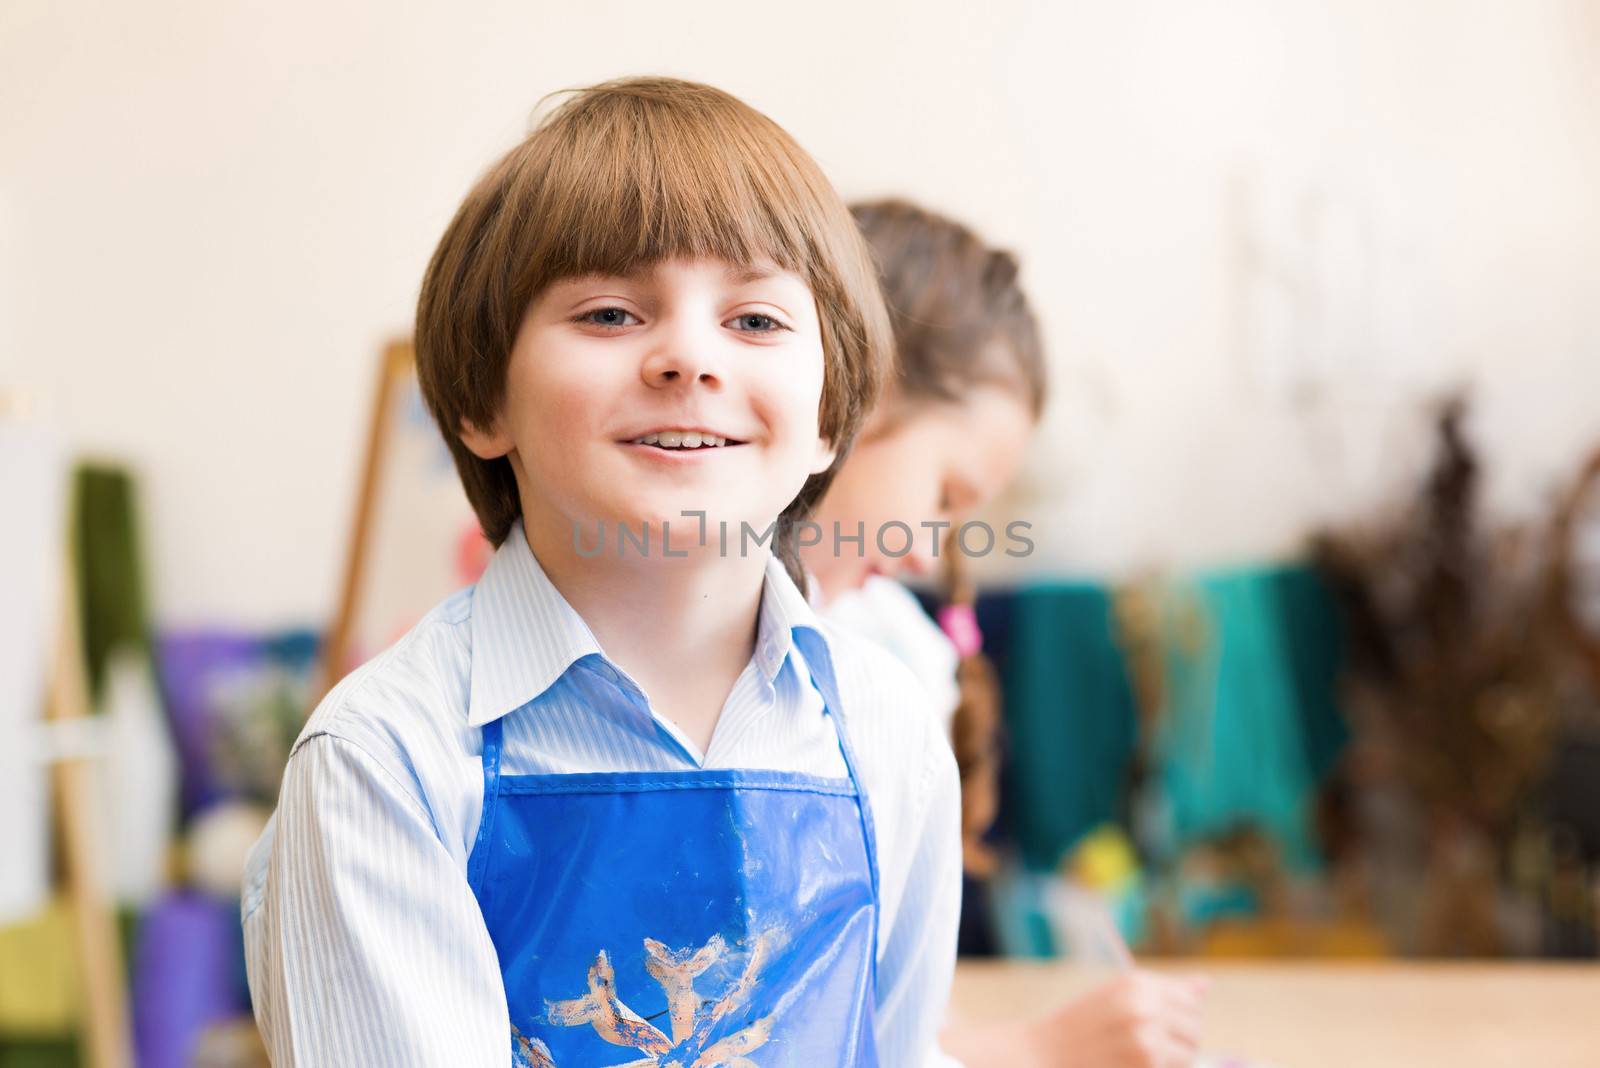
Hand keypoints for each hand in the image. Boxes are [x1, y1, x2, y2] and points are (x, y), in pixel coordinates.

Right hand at [1021, 970, 1208, 1067]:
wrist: (1045, 1057)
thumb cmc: (1081, 1027)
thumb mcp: (1117, 998)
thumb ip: (1164, 992)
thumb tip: (1206, 985)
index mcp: (1137, 984)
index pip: (1190, 1000)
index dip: (1180, 1017)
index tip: (1159, 1027)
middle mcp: (1145, 1007)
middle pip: (1194, 1027)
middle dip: (1180, 1040)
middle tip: (1148, 1048)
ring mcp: (1147, 1040)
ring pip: (1189, 1054)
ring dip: (1173, 1061)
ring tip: (1142, 1058)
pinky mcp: (1147, 1065)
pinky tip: (1136, 1066)